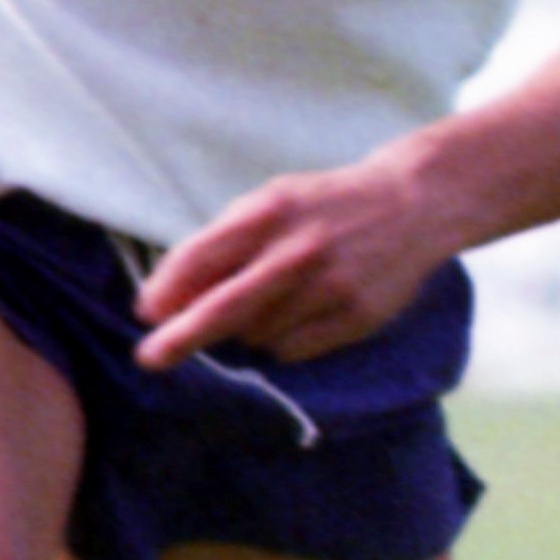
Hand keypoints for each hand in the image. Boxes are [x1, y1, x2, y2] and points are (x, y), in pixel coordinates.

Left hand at [133, 155, 450, 370]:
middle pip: (225, 307)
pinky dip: (282, 339)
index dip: (168, 289)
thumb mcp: (273, 201)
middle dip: (182, 336)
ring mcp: (329, 287)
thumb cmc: (326, 205)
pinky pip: (292, 349)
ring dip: (247, 327)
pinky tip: (303, 310)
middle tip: (149, 358)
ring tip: (277, 295)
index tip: (146, 313)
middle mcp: (298, 251)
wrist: (413, 204)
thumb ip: (222, 242)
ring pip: (256, 333)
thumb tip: (166, 300)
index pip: (204, 256)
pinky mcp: (355, 318)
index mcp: (271, 212)